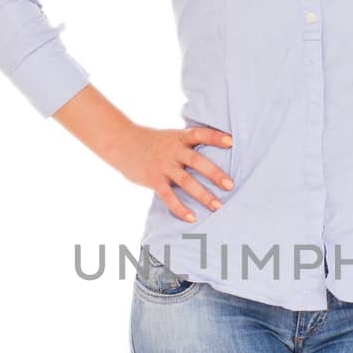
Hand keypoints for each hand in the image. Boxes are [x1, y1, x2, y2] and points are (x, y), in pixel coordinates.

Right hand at [112, 121, 235, 222]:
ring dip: (202, 194)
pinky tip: (191, 217)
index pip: (200, 134)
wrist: (122, 143)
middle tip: (230, 185)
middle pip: (196, 161)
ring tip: (217, 206)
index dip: (215, 137)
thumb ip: (188, 145)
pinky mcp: (153, 179)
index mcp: (179, 138)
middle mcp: (172, 151)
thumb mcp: (170, 137)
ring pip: (185, 181)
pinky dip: (180, 207)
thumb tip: (214, 156)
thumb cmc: (151, 142)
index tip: (231, 142)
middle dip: (214, 173)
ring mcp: (162, 165)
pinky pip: (168, 195)